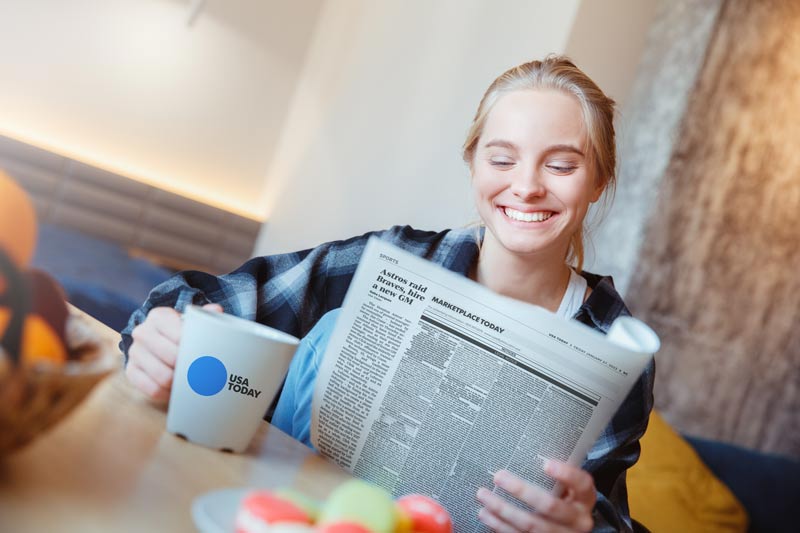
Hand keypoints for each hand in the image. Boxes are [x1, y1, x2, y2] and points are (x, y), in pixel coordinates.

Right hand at [125, 303, 222, 402]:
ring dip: (180, 382)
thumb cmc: (181, 332)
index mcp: (159, 316)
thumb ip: (205, 315)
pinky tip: (177, 390)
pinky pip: (152, 389)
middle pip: (172, 357)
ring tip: (190, 381)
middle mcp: (142, 332)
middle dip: (189, 367)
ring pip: (163, 376)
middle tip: (202, 372)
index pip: (179, 335)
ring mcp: (135, 352)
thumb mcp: (192, 320)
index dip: (194, 348)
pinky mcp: (131, 371)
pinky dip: (168, 393)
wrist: (159, 343)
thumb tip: (216, 310)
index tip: (204, 355)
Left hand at [476, 460, 594, 531]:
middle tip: (499, 477)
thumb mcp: (570, 487)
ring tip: (484, 495)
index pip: (582, 484)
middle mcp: (577, 520)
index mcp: (585, 499)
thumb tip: (526, 448)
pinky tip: (487, 515)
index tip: (547, 464)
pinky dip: (500, 526)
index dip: (566, 474)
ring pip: (530, 525)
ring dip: (503, 510)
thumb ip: (558, 474)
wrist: (571, 529)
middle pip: (549, 505)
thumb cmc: (566, 499)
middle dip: (521, 490)